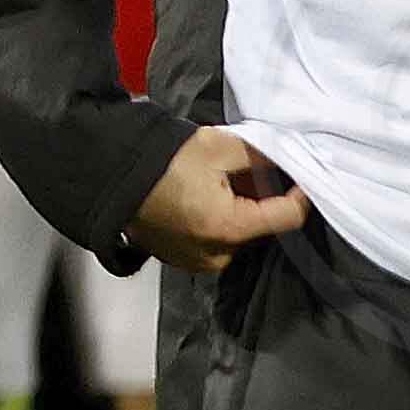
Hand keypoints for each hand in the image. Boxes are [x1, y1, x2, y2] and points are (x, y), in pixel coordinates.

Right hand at [126, 125, 307, 272]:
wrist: (108, 174)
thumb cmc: (158, 160)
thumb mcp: (218, 147)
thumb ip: (261, 156)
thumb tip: (287, 162)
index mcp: (228, 228)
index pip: (288, 218)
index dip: (300, 195)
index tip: (301, 178)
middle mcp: (216, 254)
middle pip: (264, 228)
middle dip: (265, 200)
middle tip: (253, 172)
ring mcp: (198, 262)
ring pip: (242, 235)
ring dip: (244, 210)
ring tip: (225, 183)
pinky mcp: (183, 260)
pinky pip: (218, 242)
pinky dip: (222, 221)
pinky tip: (208, 198)